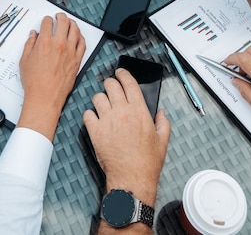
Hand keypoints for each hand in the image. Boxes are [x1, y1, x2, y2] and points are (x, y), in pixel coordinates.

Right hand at [18, 14, 86, 140]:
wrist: (45, 97)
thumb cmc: (35, 83)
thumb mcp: (24, 61)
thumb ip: (29, 45)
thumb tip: (33, 35)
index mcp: (44, 43)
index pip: (47, 23)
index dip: (46, 20)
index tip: (46, 21)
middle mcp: (59, 45)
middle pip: (64, 22)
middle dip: (61, 16)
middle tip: (59, 16)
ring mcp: (70, 51)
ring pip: (75, 30)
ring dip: (72, 23)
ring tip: (69, 22)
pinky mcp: (77, 59)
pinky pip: (82, 43)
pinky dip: (80, 36)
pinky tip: (78, 35)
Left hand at [83, 69, 170, 203]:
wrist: (131, 178)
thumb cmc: (146, 161)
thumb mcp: (163, 139)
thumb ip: (163, 122)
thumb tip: (161, 112)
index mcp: (139, 110)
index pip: (129, 83)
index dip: (124, 74)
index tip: (121, 72)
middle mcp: (122, 112)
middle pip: (111, 85)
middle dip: (110, 83)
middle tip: (110, 87)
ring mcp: (107, 121)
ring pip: (97, 98)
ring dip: (100, 98)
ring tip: (103, 104)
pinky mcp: (95, 132)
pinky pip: (87, 114)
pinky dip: (90, 114)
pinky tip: (95, 119)